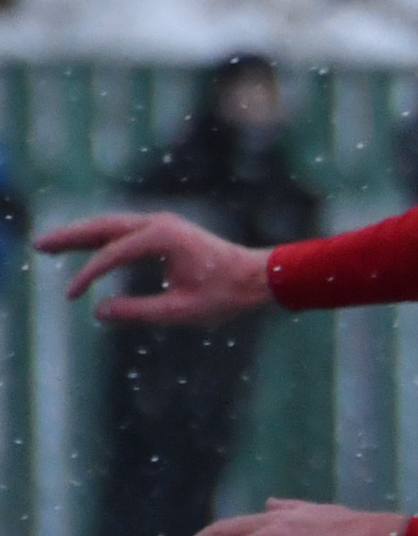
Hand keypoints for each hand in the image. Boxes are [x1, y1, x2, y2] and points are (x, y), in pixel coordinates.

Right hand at [37, 211, 272, 322]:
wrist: (260, 278)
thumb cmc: (227, 295)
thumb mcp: (183, 311)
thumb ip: (140, 311)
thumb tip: (99, 311)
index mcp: (162, 237)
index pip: (113, 254)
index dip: (89, 275)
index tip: (73, 296)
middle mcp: (160, 224)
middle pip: (103, 226)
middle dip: (70, 237)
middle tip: (39, 245)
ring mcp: (163, 224)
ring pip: (112, 226)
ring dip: (82, 234)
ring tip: (51, 245)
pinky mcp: (166, 231)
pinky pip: (125, 232)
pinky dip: (101, 238)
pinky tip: (85, 247)